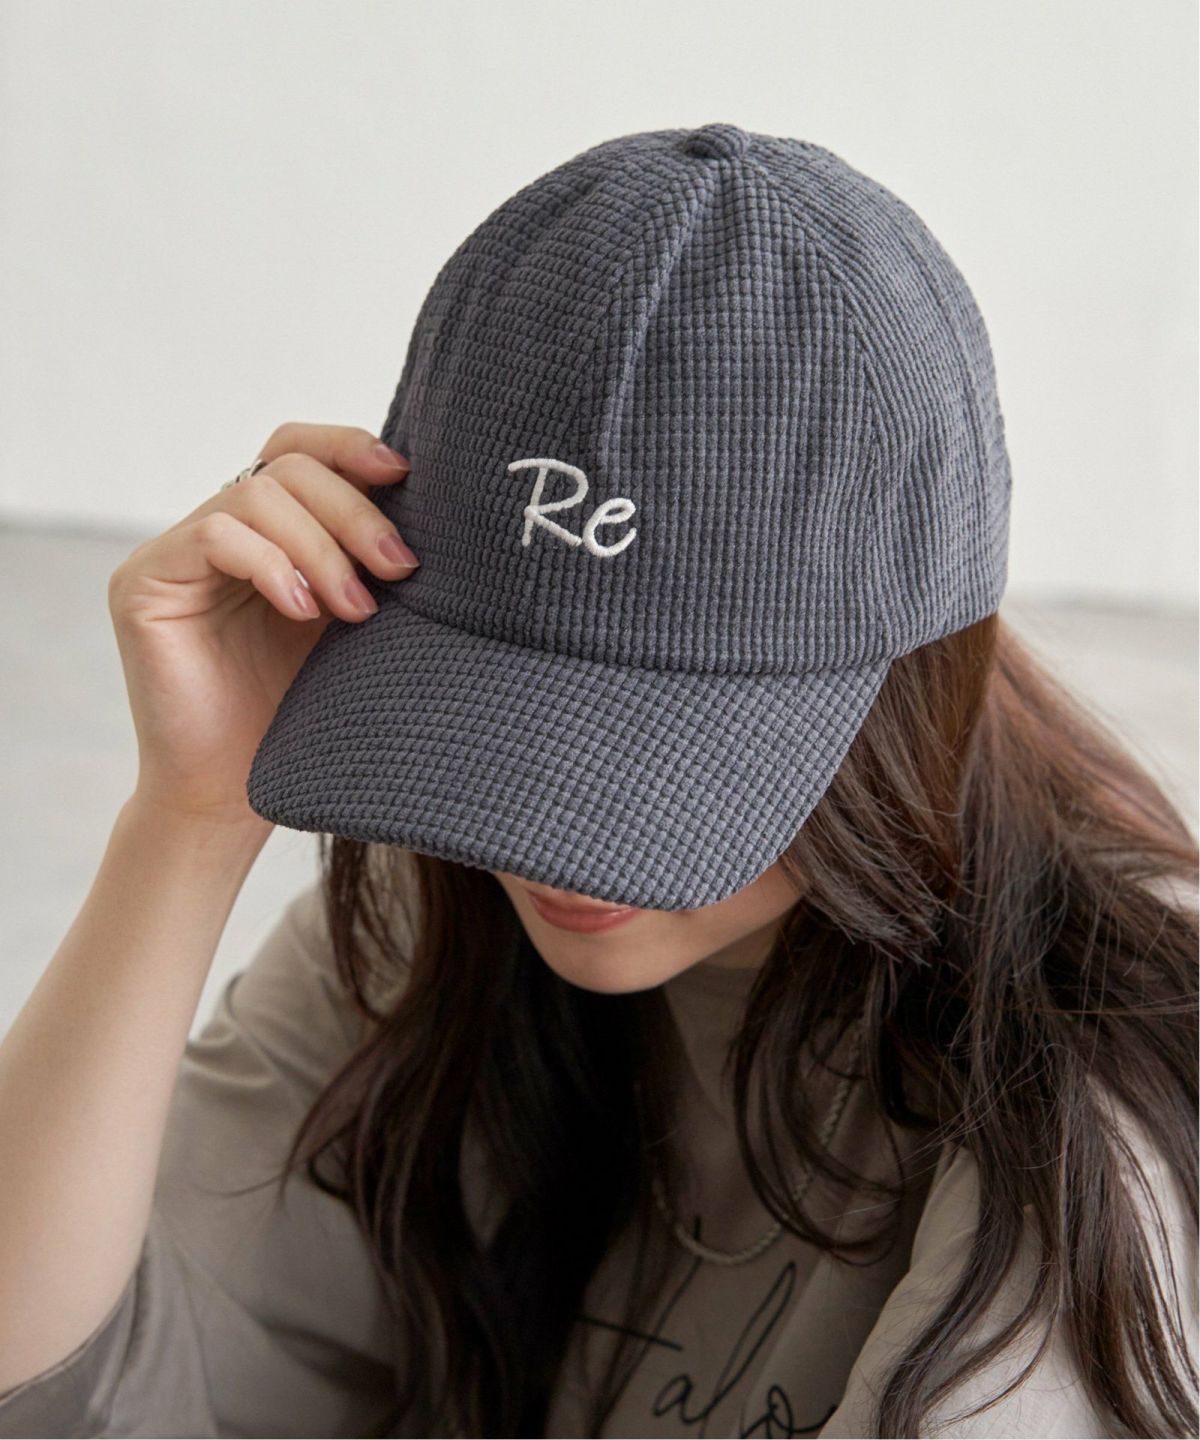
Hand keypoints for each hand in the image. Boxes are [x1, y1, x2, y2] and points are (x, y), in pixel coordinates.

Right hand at [107, 422, 417, 828]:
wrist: (238, 794)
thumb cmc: (304, 717)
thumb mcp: (354, 621)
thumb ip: (370, 560)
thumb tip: (435, 499)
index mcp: (268, 533)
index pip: (297, 451)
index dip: (349, 447)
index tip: (405, 473)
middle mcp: (217, 531)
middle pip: (286, 468)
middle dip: (355, 511)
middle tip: (401, 568)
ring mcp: (175, 554)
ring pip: (255, 496)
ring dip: (323, 548)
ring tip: (358, 610)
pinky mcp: (143, 582)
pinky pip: (215, 535)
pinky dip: (274, 566)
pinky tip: (305, 612)